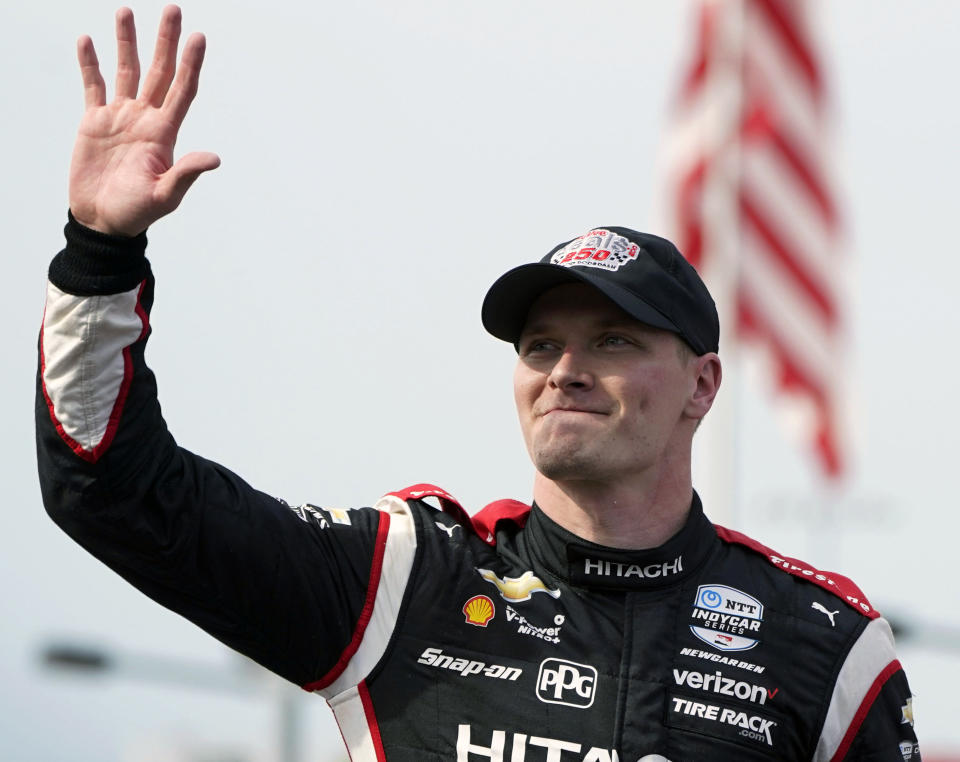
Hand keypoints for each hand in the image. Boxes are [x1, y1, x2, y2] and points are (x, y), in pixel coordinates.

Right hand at [68, 5, 219, 235]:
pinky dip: (90, 63)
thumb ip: (186, 173)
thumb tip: (214, 158)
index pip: (182, 91)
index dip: (191, 65)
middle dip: (166, 41)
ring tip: (126, 11)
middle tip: (173, 9)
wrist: (101, 221)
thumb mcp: (165, 195)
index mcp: (164, 133)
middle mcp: (145, 119)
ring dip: (127, 42)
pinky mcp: (94, 121)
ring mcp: (120, 117)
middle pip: (159, 72)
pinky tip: (87, 40)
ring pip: (126, 71)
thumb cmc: (136, 213)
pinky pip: (92, 85)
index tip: (199, 38)